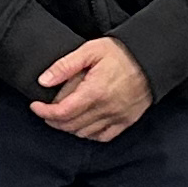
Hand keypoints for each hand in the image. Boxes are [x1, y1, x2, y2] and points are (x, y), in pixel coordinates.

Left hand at [32, 36, 150, 141]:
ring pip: (84, 133)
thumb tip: (43, 81)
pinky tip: (82, 123)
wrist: (152, 59)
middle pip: (71, 125)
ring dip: (68, 127)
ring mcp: (118, 117)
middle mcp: (107, 109)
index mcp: (95, 92)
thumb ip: (65, 66)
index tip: (35, 106)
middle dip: (53, 120)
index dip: (44, 112)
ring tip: (62, 114)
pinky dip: (88, 134)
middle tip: (45, 110)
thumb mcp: (90, 50)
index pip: (63, 112)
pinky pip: (102, 137)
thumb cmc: (121, 53)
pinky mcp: (127, 121)